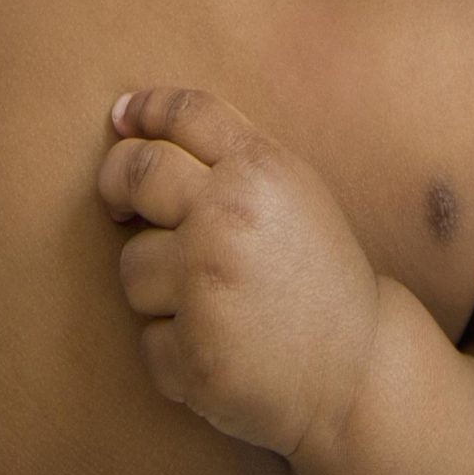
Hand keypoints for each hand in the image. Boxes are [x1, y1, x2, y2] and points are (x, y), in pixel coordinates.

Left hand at [99, 86, 380, 465]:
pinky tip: (220, 348)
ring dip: (156, 285)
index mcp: (260, 170)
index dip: (146, 107)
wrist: (357, 367)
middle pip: (137, 171)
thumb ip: (232, 157)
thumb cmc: (315, 272)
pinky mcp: (193, 353)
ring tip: (209, 301)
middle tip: (119, 202)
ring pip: (132, 265)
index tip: (122, 117)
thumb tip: (140, 124)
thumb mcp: (291, 191)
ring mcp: (207, 284)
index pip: (186, 112)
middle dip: (115, 180)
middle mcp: (229, 216)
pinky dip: (174, 350)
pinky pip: (148, 338)